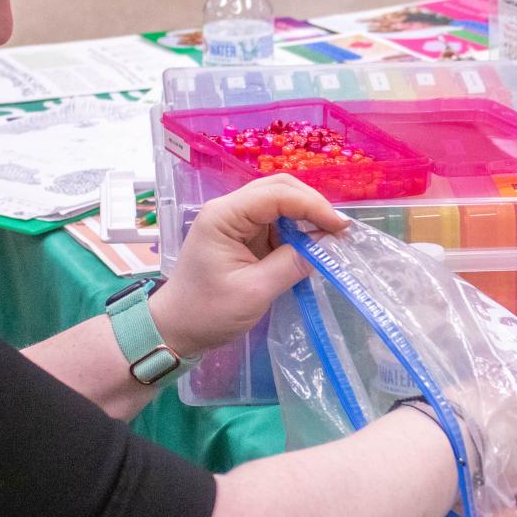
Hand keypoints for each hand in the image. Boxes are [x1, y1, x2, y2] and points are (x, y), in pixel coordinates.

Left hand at [151, 175, 348, 358]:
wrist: (177, 327)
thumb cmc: (208, 311)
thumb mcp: (255, 291)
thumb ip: (292, 264)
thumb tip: (325, 244)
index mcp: (224, 216)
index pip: (276, 195)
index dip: (312, 206)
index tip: (339, 228)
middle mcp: (229, 209)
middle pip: (279, 188)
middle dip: (312, 205)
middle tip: (338, 229)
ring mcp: (235, 220)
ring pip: (279, 201)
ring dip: (306, 216)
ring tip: (329, 237)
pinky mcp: (243, 234)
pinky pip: (275, 221)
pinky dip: (296, 229)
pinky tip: (311, 245)